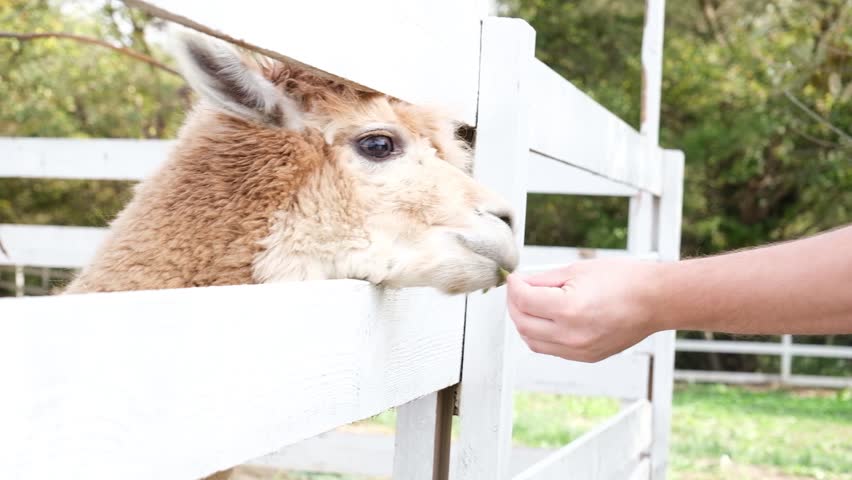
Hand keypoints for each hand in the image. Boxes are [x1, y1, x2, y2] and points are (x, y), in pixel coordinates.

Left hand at [506, 258, 663, 361]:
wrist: (655, 300)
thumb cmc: (622, 279)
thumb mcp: (577, 271)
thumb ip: (543, 279)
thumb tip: (520, 283)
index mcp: (568, 309)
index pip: (523, 301)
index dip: (514, 286)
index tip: (514, 277)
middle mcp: (570, 335)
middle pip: (522, 323)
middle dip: (514, 304)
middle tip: (518, 289)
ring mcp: (578, 350)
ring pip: (531, 341)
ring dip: (523, 322)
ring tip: (529, 303)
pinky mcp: (586, 357)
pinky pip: (550, 349)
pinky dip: (540, 335)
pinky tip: (546, 318)